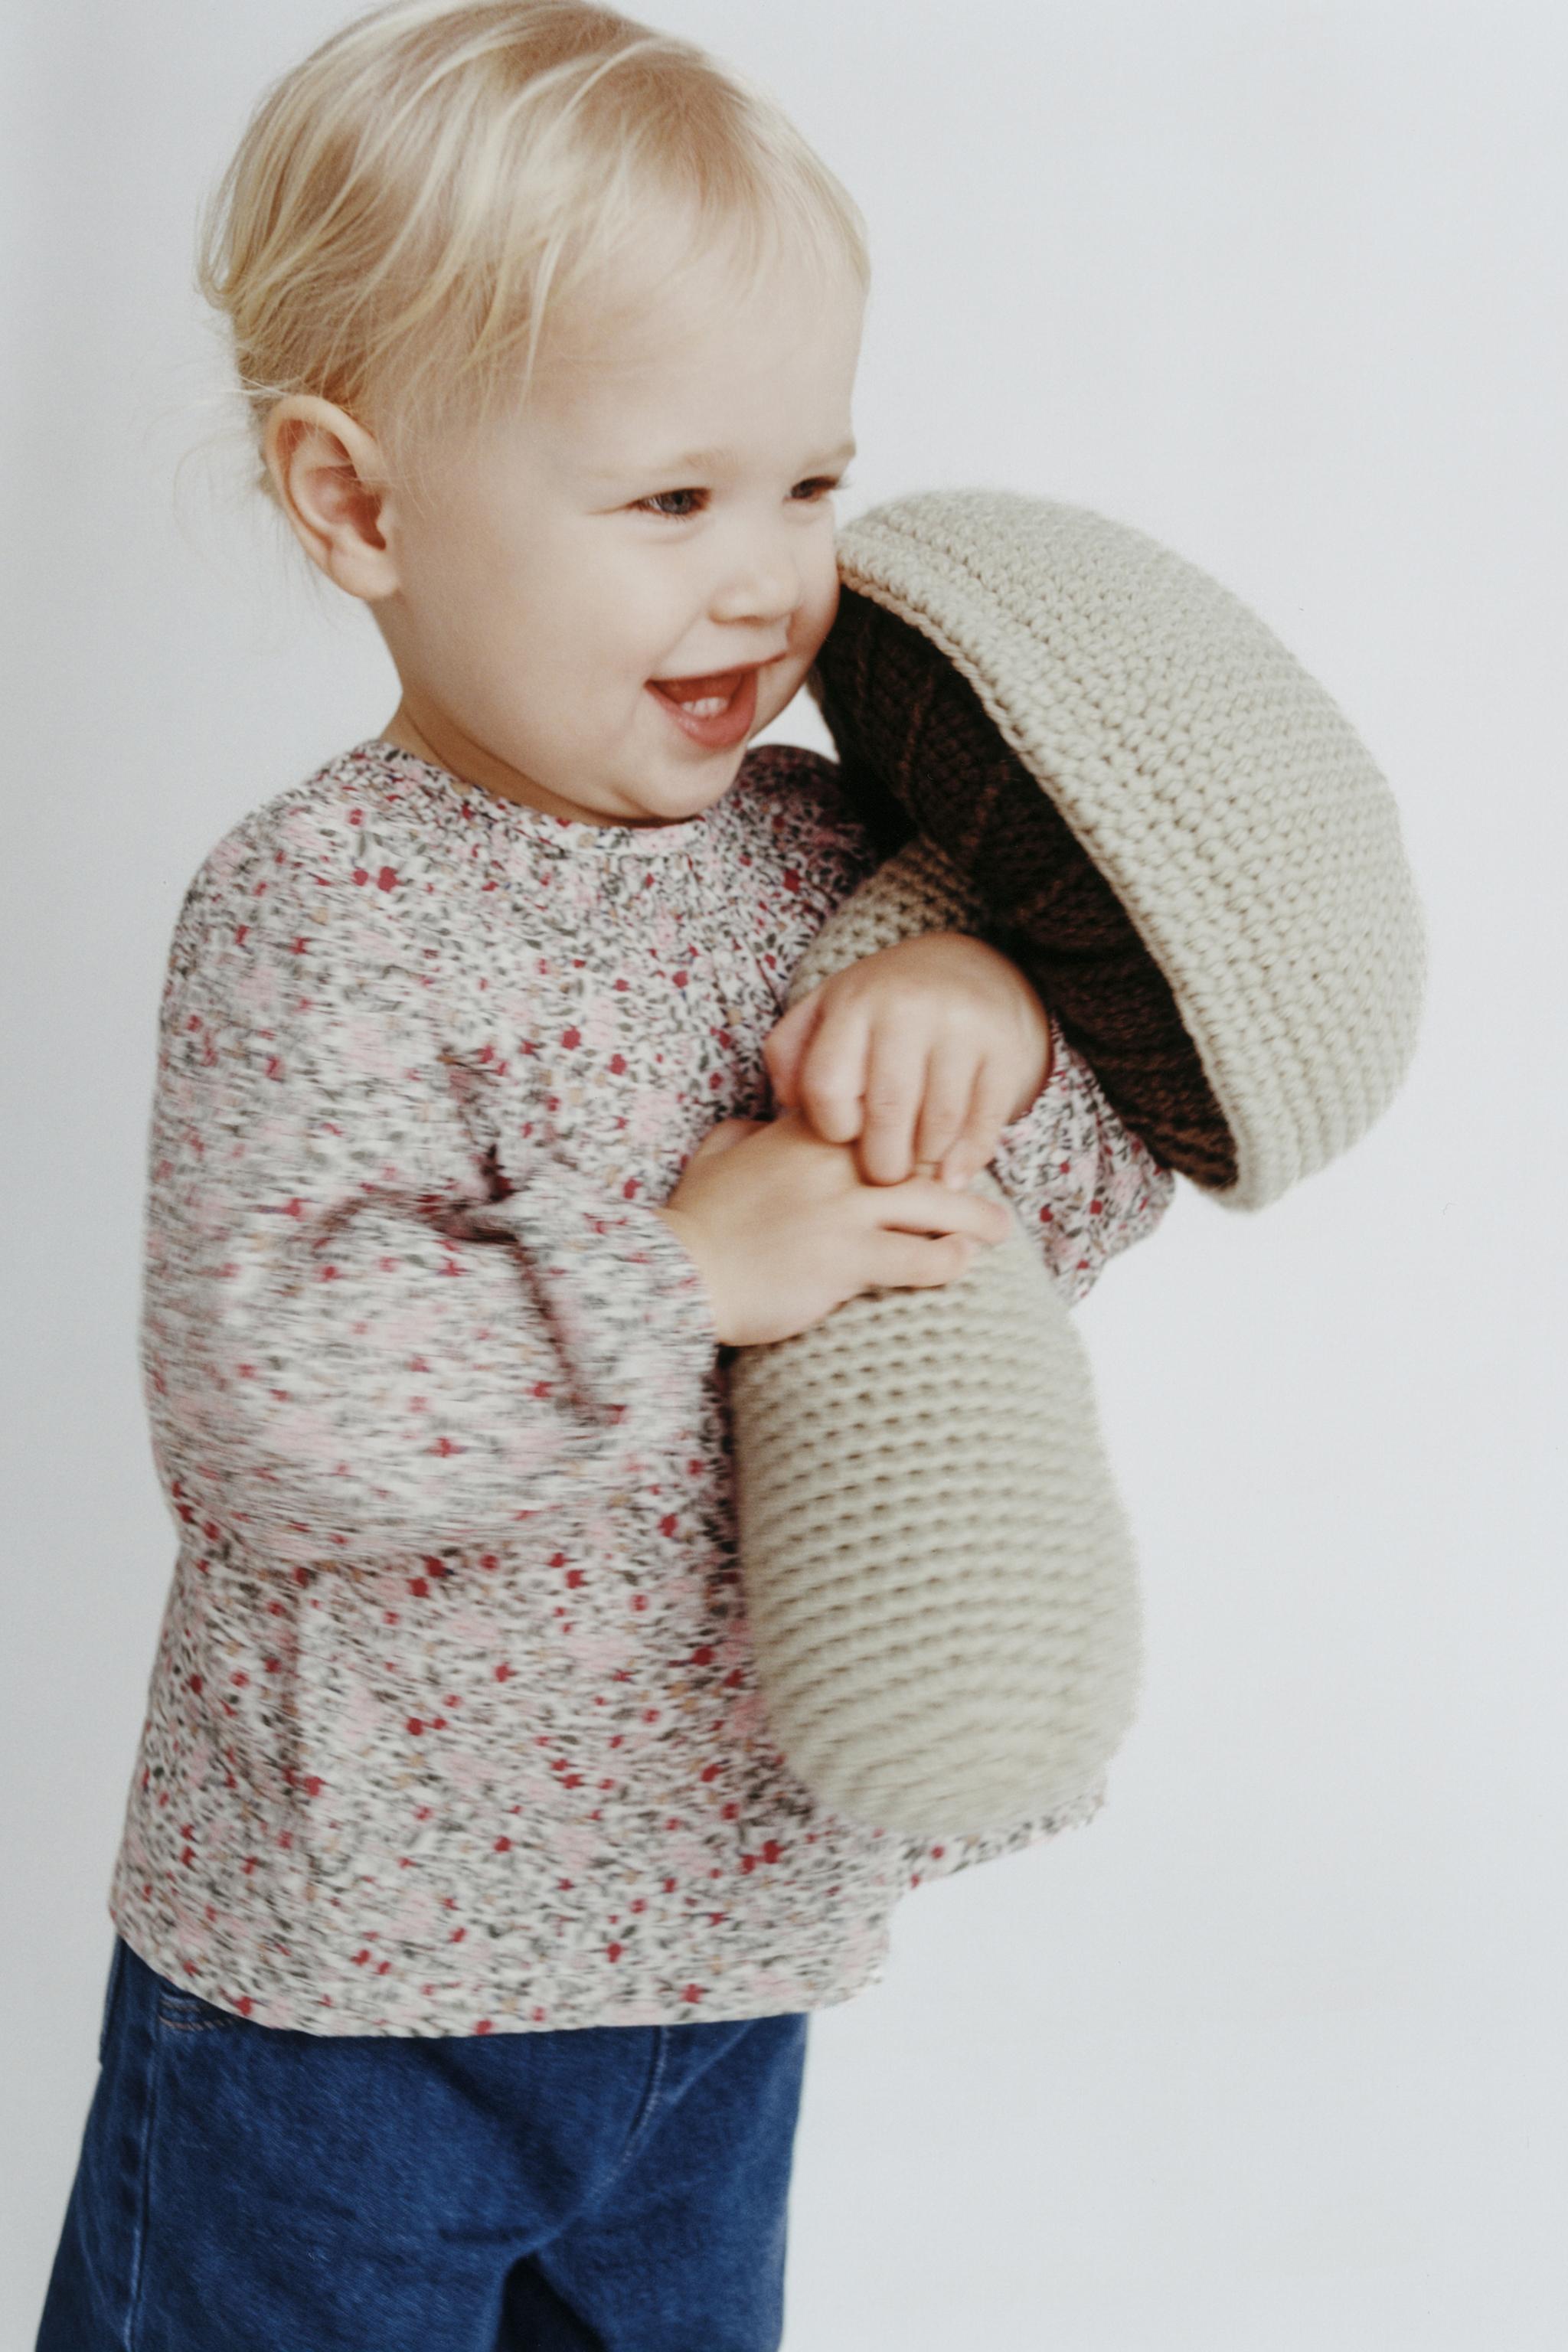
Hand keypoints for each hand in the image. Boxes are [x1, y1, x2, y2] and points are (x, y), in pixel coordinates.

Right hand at [656, 1108, 1013, 1347]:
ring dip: (975, 1217)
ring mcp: (843, 1210)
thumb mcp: (714, 1157)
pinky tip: (960, 1264)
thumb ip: (743, 1134)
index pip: (880, 1116)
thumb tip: (756, 1125)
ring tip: (998, 1228)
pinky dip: (948, 1261)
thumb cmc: (697, 1222)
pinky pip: (920, 1258)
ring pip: (934, 1204)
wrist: (680, 1276)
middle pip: (919, 1156)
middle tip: (987, 1182)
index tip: (941, 1145)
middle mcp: (832, 1163)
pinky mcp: (848, 1259)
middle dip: (959, 1168)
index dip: (918, 1131)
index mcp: (805, 1133)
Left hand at [762, 932, 1053, 1189]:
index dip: (832, 1127)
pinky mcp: (1004, 1050)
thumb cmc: (883, 1005)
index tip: (845, 1134)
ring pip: (938, 1125)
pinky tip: (951, 1175)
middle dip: (881, 1162)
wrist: (969, 968)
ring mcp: (961, 1028)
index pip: (828, 1086)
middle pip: (886, 1113)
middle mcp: (908, 1008)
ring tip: (915, 1165)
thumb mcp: (828, 1010)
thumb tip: (788, 1105)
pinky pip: (984, 1123)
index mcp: (856, 1002)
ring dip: (924, 1161)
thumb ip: (791, 1053)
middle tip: (882, 1174)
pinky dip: (967, 1160)